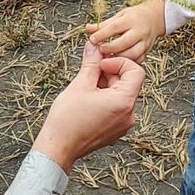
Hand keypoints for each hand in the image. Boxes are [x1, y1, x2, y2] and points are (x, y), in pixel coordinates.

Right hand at [32, 42, 144, 172]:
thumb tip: (94, 46)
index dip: (119, 62)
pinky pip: (117, 107)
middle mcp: (129, 114)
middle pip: (128, 82)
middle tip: (89, 72)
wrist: (57, 149)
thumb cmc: (67, 120)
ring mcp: (123, 124)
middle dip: (110, 73)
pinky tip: (88, 100)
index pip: (136, 71)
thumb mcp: (80, 84)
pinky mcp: (116, 130)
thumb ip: (92, 62)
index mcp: (124, 102)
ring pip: (121, 94)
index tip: (101, 64)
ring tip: (86, 88)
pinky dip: (106, 98)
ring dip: (106, 85)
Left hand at [87, 0, 165, 62]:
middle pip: (124, 42)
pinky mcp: (148, 51)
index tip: (92, 40)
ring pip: (132, 54)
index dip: (102, 34)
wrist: (154, 18)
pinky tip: (119, 63)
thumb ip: (103, 25)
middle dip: (110, 48)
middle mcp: (139, 31)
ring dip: (119, 58)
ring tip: (108, 58)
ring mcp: (145, 41)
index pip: (114, 27)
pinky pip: (138, 60)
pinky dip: (128, 63)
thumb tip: (88, 29)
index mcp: (130, 19)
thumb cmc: (134, 16)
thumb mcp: (119, 16)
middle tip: (99, 51)